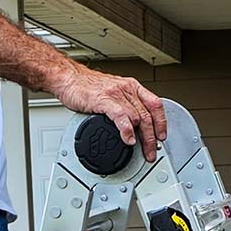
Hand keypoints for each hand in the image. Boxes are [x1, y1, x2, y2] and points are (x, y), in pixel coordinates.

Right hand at [51, 65, 166, 161]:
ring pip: (137, 118)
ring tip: (141, 151)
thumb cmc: (87, 86)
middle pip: (147, 116)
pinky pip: (121, 116)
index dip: (161, 122)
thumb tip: (135, 127)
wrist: (68, 77)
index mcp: (132, 87)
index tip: (162, 137)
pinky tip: (128, 141)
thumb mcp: (113, 94)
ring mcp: (116, 94)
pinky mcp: (104, 100)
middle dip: (152, 138)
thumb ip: (126, 107)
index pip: (155, 104)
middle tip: (152, 153)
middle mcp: (127, 89)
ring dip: (141, 139)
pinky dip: (126, 130)